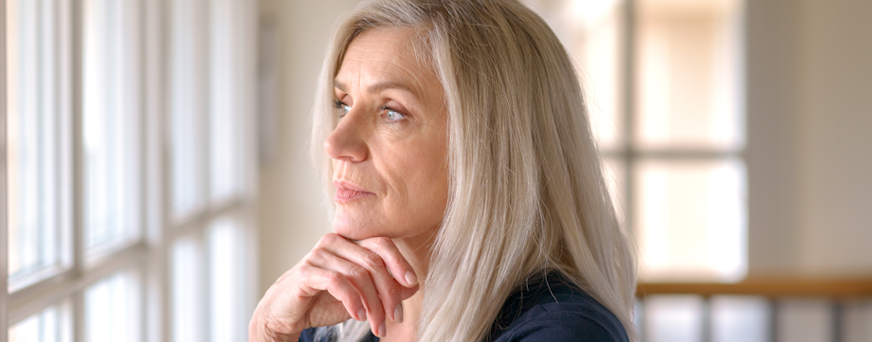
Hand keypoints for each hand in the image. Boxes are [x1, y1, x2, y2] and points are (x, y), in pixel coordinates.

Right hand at [249, 233, 419, 340]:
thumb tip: (413, 285)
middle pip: (373, 261)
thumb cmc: (323, 301)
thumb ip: (385, 288)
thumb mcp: (362, 296)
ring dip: (373, 304)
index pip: (381, 243)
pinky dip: (353, 301)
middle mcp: (335, 242)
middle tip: (394, 317)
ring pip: (358, 275)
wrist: (287, 313)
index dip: (399, 262)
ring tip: (377, 325)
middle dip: (388, 293)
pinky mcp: (307, 271)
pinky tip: (359, 316)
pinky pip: (338, 282)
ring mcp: (319, 254)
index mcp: (349, 242)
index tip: (412, 283)